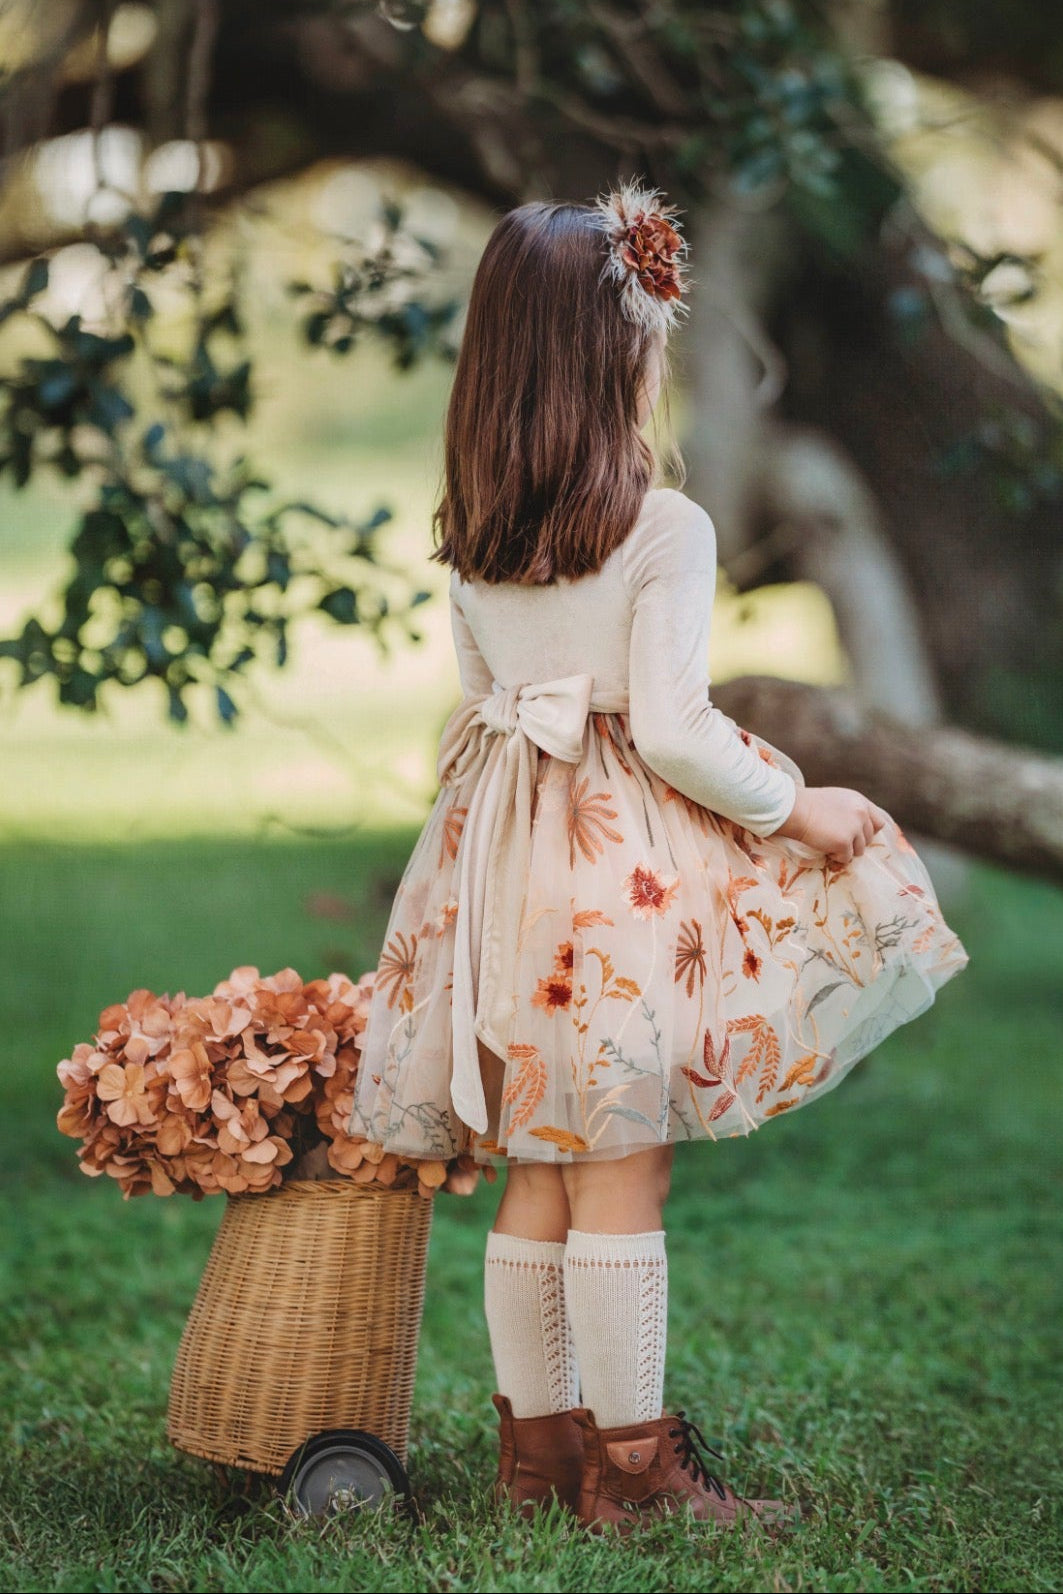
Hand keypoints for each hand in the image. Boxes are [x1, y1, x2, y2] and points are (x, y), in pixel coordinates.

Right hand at [773, 786, 887, 864]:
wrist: (794, 809)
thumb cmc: (808, 804)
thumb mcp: (836, 799)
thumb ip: (851, 810)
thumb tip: (858, 827)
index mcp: (860, 802)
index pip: (878, 822)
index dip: (868, 831)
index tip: (856, 836)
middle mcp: (861, 814)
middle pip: (869, 839)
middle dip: (855, 842)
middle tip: (837, 841)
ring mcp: (854, 829)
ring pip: (859, 850)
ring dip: (845, 850)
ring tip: (828, 844)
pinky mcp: (844, 842)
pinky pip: (846, 858)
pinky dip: (835, 857)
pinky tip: (824, 848)